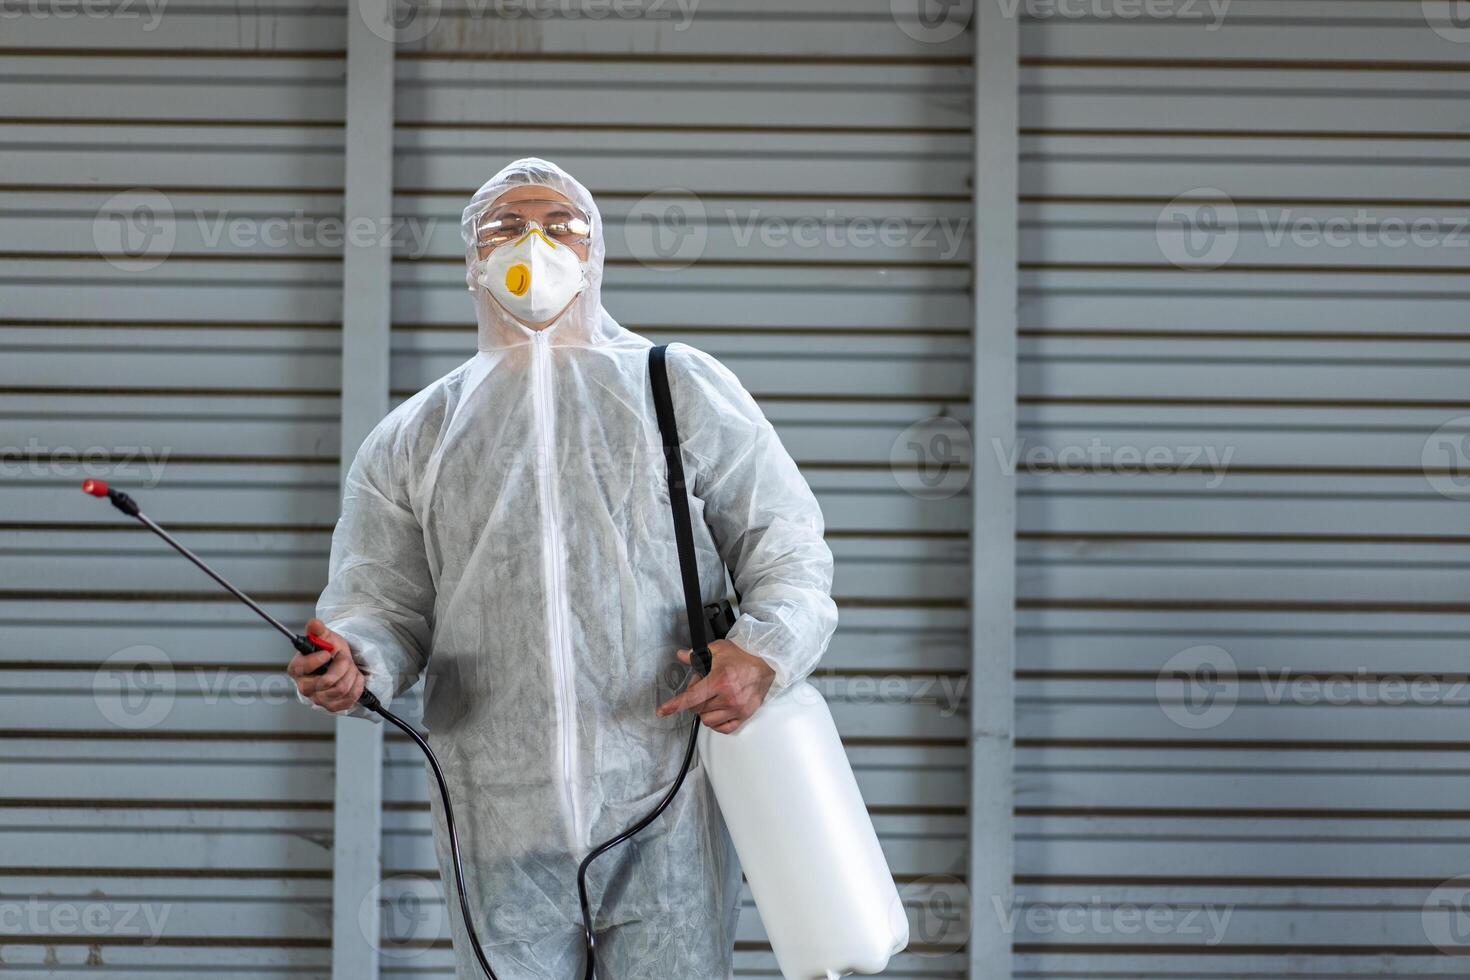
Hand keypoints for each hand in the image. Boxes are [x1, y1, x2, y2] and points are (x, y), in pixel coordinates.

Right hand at [288, 619, 364, 712]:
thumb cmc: (330, 652)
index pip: (303, 667)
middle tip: (344, 658)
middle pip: (328, 681)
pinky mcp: (331, 707)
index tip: (327, 652)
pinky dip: (356, 686)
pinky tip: (353, 678)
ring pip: (341, 689)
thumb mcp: (326, 638)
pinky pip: (349, 698)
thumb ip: (319, 630)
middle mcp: (304, 687)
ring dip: (351, 674)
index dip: (318, 659)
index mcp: (297, 669)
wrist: (341, 664)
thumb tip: (313, 623)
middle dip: (342, 666)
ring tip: (350, 668)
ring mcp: (318, 699)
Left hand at [655, 639, 775, 733]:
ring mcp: (737, 708)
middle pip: (697, 709)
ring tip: (712, 697)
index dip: (673, 705)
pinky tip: (718, 710)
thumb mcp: (718, 649)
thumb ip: (696, 655)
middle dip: (694, 699)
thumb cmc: (744, 655)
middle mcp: (728, 697)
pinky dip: (716, 722)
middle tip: (702, 687)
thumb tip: (681, 655)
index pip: (690, 698)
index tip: (662, 711)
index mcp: (719, 680)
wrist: (766, 662)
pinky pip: (723, 728)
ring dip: (705, 711)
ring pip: (708, 720)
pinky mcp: (744, 715)